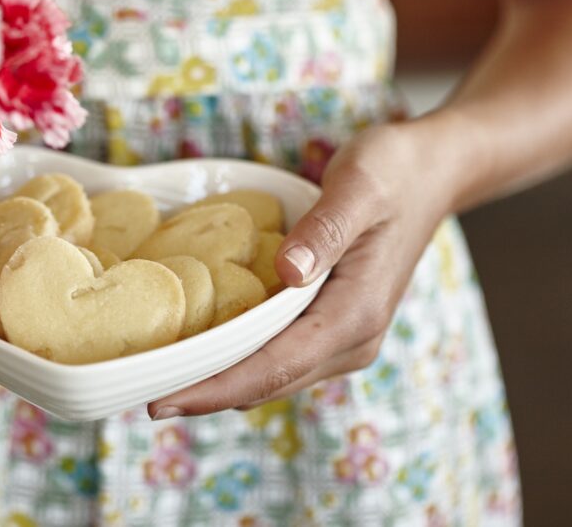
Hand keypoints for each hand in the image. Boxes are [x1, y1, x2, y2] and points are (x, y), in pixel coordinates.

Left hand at [148, 124, 452, 417]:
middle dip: (204, 392)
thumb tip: (286, 274)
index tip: (161, 400)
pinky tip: (200, 344)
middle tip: (138, 392)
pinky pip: (278, 355)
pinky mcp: (332, 325)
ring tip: (158, 375)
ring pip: (271, 375)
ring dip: (218, 379)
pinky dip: (237, 358)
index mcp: (356, 315)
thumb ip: (324, 231)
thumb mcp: (360, 187)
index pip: (275, 367)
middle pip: (267, 382)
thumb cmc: (394, 172)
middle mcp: (352, 339)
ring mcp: (344, 337)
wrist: (433, 171)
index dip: (215, 387)